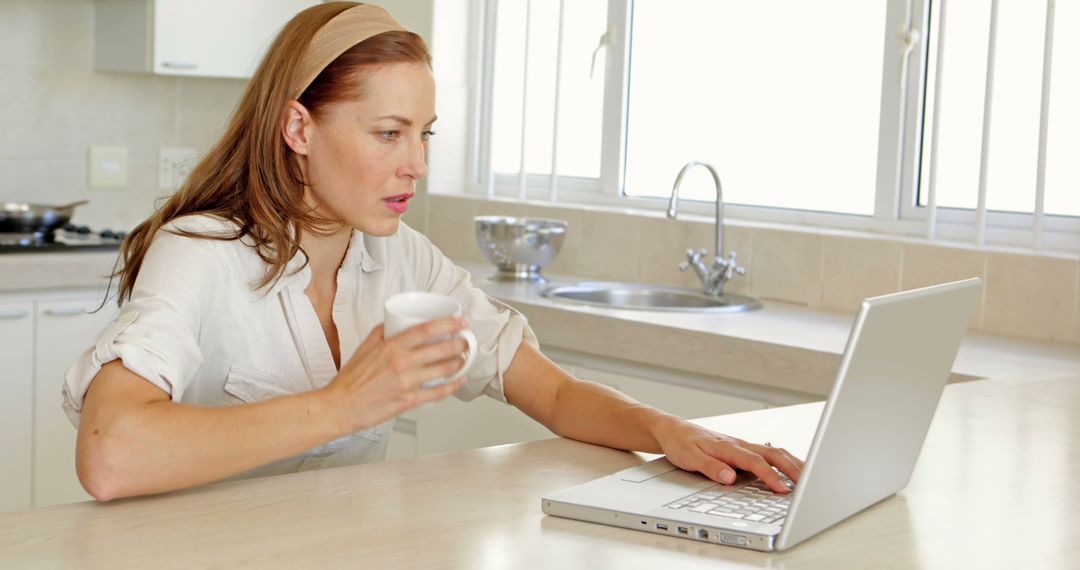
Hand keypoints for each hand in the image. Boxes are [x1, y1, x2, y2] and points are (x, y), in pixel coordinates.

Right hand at [324, 317, 470, 434]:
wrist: (340, 406)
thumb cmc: (350, 380)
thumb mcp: (364, 347)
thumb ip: (381, 332)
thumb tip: (395, 322)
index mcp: (391, 346)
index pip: (427, 329)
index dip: (449, 323)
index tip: (461, 321)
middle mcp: (401, 362)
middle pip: (441, 348)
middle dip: (460, 343)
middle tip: (466, 341)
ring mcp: (407, 382)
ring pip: (444, 369)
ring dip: (459, 363)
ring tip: (463, 359)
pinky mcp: (409, 400)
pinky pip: (438, 392)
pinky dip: (453, 386)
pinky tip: (459, 381)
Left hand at [654, 419, 803, 493]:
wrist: (673, 430)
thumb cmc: (681, 444)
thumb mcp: (690, 458)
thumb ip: (711, 468)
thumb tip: (730, 478)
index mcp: (728, 447)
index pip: (755, 463)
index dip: (770, 477)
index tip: (782, 490)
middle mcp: (739, 444)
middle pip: (773, 454)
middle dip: (793, 468)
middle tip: (810, 484)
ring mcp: (742, 445)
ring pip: (774, 452)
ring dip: (792, 463)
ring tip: (809, 477)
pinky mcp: (742, 449)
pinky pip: (768, 453)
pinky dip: (784, 460)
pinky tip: (791, 468)